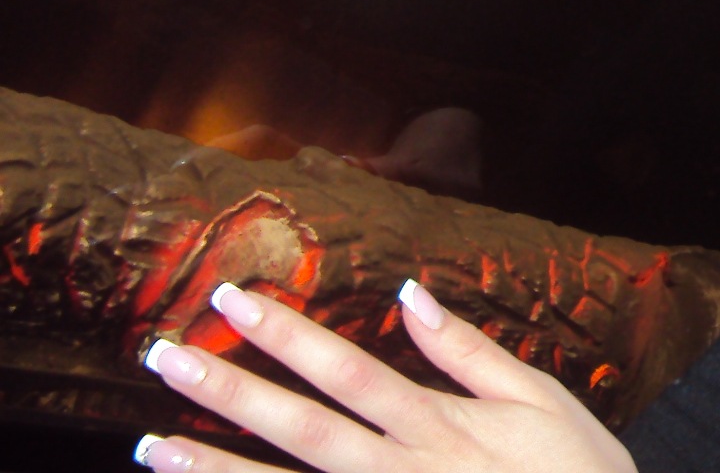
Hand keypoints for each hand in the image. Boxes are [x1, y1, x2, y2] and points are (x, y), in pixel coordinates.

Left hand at [134, 281, 637, 472]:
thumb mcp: (539, 399)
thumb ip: (469, 351)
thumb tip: (412, 293)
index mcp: (440, 424)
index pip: (348, 368)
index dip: (288, 333)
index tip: (234, 298)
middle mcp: (402, 472)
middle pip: (301, 426)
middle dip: (228, 390)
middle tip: (161, 355)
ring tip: (152, 448)